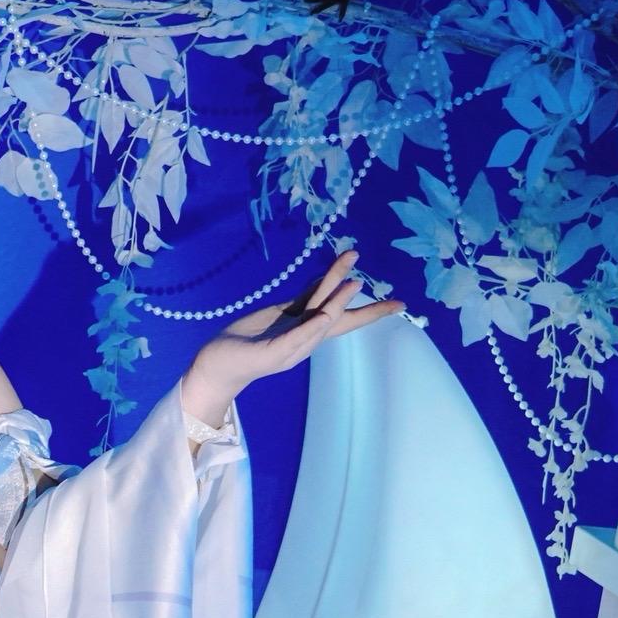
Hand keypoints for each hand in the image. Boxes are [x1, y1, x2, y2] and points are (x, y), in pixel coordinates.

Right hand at [174, 250, 402, 428]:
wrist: (216, 364)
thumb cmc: (241, 362)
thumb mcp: (271, 352)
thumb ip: (300, 336)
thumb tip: (327, 316)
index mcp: (308, 342)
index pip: (338, 322)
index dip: (355, 308)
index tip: (359, 285)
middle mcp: (309, 331)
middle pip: (345, 314)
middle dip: (371, 307)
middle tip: (401, 302)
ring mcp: (296, 321)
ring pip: (324, 295)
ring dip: (339, 276)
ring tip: (353, 253)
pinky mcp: (283, 312)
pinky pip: (307, 294)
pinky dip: (321, 282)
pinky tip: (331, 272)